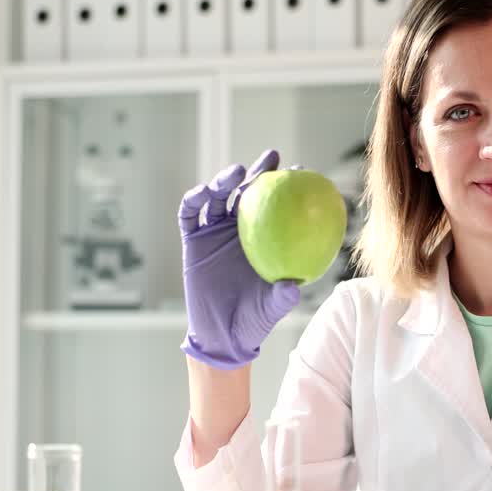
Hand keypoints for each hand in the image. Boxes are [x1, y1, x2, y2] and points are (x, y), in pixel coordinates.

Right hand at [179, 149, 299, 368]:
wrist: (221, 335)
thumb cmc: (254, 321)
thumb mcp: (270, 309)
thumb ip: (281, 297)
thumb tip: (295, 286)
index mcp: (265, 238)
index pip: (278, 206)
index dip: (288, 186)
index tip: (302, 171)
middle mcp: (240, 230)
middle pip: (248, 191)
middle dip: (260, 170)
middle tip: (272, 156)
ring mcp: (214, 232)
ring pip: (218, 196)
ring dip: (224, 180)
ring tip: (235, 173)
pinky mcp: (192, 240)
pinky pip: (189, 214)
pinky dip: (193, 199)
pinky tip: (202, 193)